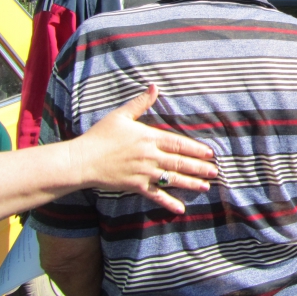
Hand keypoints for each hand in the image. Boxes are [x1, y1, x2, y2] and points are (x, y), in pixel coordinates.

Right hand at [70, 85, 217, 213]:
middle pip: (180, 162)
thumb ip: (140, 103)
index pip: (179, 144)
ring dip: (191, 183)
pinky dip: (168, 202)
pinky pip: (156, 195)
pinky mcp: (135, 186)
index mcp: (149, 138)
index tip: (210, 154)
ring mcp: (144, 173)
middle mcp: (150, 156)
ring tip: (206, 187)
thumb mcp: (121, 115)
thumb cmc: (100, 136)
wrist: (82, 160)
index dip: (196, 149)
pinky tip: (180, 209)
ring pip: (172, 179)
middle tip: (215, 172)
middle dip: (199, 168)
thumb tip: (154, 86)